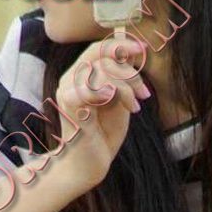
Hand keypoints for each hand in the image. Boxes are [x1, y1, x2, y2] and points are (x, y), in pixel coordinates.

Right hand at [54, 37, 150, 193]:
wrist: (87, 166)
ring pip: (101, 71)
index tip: (143, 50)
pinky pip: (89, 88)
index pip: (98, 48)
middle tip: (143, 94)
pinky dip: (111, 93)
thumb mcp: (118, 101)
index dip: (121, 45)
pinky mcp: (69, 107)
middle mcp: (70, 79)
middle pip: (102, 56)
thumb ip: (122, 78)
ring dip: (126, 88)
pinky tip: (124, 108)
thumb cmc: (102, 135)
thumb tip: (132, 51)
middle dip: (130, 73)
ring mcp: (67, 91)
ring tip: (134, 107)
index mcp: (80, 75)